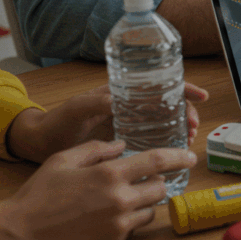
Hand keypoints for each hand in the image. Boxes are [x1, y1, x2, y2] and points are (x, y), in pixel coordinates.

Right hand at [0, 140, 196, 239]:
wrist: (20, 231)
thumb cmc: (40, 192)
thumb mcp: (65, 158)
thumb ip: (98, 147)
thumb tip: (122, 144)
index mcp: (110, 174)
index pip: (158, 162)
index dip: (179, 156)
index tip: (191, 156)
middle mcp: (120, 199)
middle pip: (160, 188)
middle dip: (157, 181)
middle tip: (145, 179)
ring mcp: (118, 223)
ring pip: (151, 209)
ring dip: (144, 201)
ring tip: (124, 196)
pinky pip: (134, 226)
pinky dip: (129, 218)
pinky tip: (109, 214)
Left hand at [7, 83, 208, 162]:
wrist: (40, 145)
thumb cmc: (57, 122)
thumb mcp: (76, 109)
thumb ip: (96, 102)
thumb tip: (120, 100)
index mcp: (122, 93)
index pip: (158, 85)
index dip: (182, 89)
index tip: (200, 97)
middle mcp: (129, 107)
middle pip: (167, 105)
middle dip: (185, 113)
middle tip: (191, 128)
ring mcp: (129, 124)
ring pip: (163, 123)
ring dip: (178, 130)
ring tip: (186, 140)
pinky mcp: (126, 142)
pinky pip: (152, 141)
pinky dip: (165, 146)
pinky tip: (171, 154)